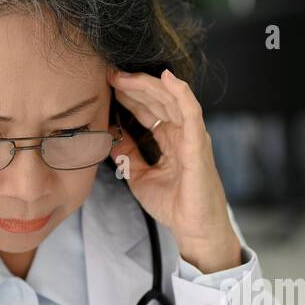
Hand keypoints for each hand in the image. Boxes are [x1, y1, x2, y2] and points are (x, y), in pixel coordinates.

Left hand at [108, 67, 241, 273]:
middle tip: (109, 74)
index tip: (106, 85)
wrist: (193, 230)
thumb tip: (109, 135)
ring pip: (171, 99)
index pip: (149, 109)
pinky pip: (191, 112)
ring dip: (147, 85)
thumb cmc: (174, 206)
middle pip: (158, 99)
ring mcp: (192, 137)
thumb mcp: (139, 176)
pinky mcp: (198, 144)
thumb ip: (127, 154)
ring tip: (123, 75)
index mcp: (171, 140)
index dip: (129, 95)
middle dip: (133, 85)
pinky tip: (166, 77)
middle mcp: (183, 134)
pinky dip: (180, 92)